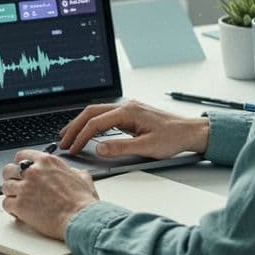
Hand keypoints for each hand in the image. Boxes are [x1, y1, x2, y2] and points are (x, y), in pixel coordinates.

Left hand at [0, 150, 96, 239]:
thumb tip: (73, 173)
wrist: (80, 218)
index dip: (20, 163)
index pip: (22, 155)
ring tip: (18, 200)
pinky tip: (18, 212)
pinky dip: (11, 209)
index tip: (20, 169)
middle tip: (17, 185)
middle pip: (9, 169)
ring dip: (11, 194)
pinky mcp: (20, 205)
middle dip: (11, 178)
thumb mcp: (82, 178)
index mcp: (47, 162)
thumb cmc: (83, 202)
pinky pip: (6, 204)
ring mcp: (25, 188)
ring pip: (5, 186)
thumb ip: (72, 172)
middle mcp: (33, 172)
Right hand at [58, 100, 209, 158]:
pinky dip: (92, 122)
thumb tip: (99, 148)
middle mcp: (126, 106)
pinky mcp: (131, 113)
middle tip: (63, 141)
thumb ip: (121, 148)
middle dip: (75, 127)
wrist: (190, 132)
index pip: (96, 122)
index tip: (72, 148)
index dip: (81, 136)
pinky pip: (105, 115)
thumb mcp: (147, 147)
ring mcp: (128, 108)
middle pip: (91, 112)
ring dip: (81, 123)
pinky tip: (88, 130)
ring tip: (68, 135)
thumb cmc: (173, 138)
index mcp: (128, 112)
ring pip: (97, 112)